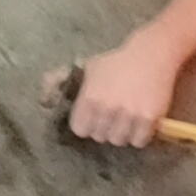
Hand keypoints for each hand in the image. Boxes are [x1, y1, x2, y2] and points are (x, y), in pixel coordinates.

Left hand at [64, 38, 179, 147]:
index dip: (87, 125)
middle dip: (105, 129)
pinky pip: (139, 141)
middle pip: (100, 137)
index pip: (80, 130)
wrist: (152, 54)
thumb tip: (43, 100)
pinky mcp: (148, 119)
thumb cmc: (118, 61)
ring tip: (128, 120)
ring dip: (123, 133)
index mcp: (89, 98)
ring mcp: (128, 115)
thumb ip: (63, 82)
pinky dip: (140, 135)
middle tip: (114, 117)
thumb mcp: (88, 68)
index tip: (95, 118)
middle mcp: (106, 109)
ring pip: (119, 140)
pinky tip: (141, 123)